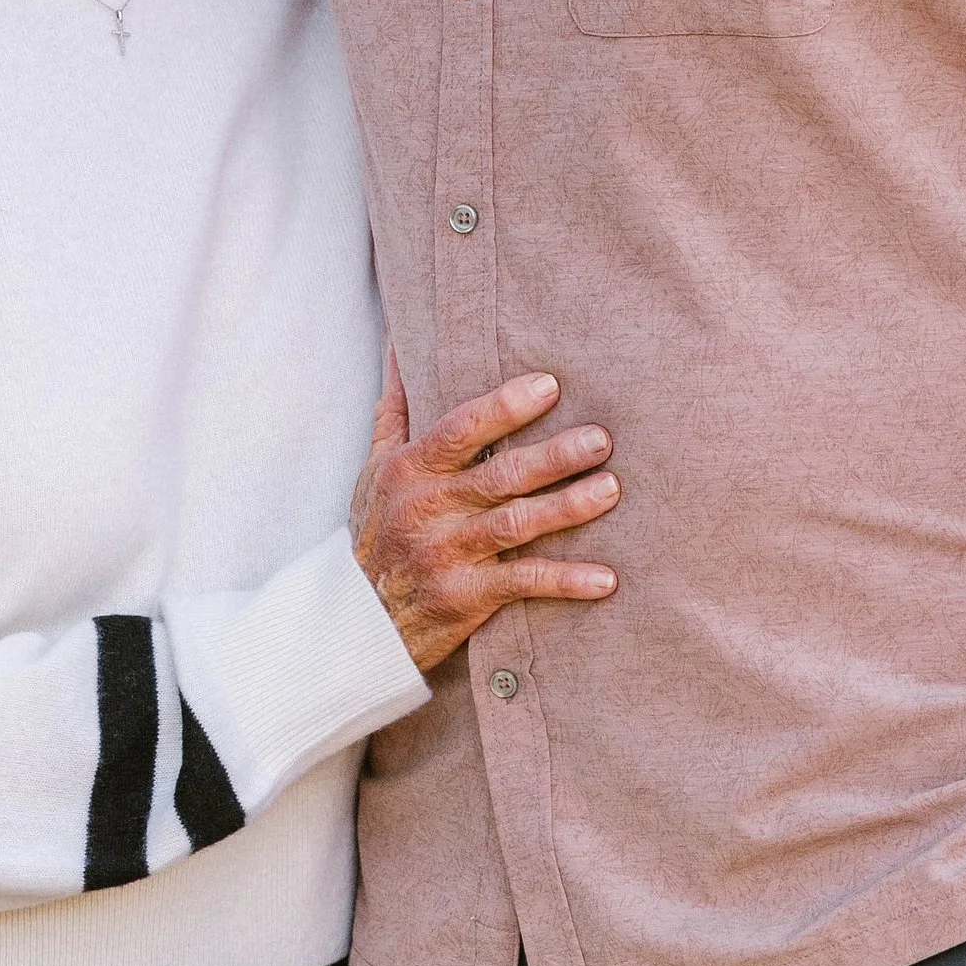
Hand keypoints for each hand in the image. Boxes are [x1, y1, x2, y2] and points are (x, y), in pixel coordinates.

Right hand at [351, 362, 618, 675]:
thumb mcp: (375, 469)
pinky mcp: (464, 599)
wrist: (355, 621)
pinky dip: (565, 582)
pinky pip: (522, 585)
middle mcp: (427, 510)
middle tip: (600, 439)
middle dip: (553, 456)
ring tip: (610, 489)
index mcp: (410, 471)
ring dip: (566, 509)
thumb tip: (400, 344)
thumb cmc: (376, 532)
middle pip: (498, 475)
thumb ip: (397, 409)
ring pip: (514, 525)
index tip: (550, 385)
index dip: (504, 407)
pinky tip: (606, 578)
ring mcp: (446, 556)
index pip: (460, 430)